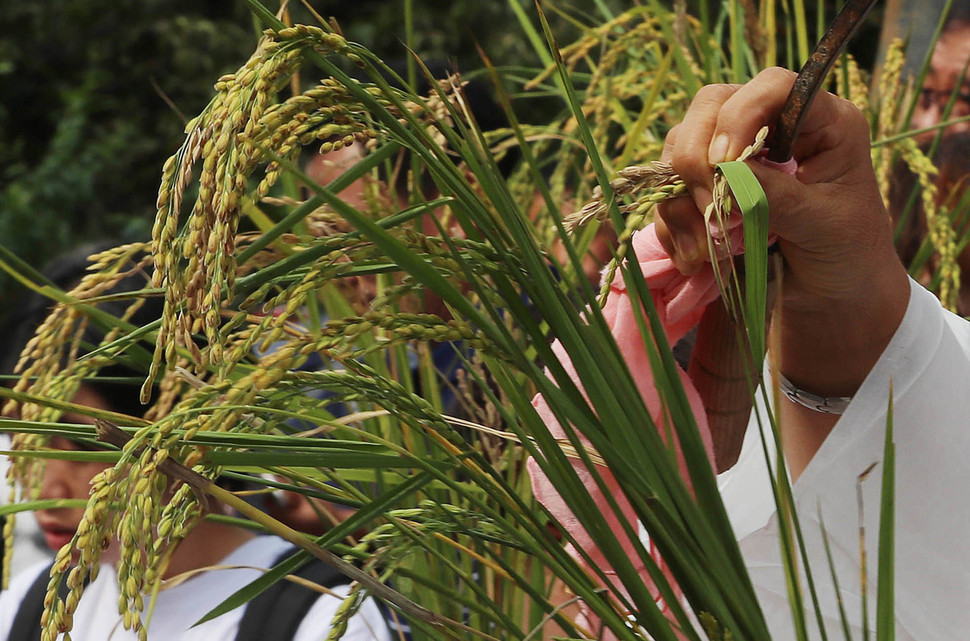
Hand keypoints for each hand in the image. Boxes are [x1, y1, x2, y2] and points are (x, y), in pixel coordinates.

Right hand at [655, 68, 910, 474]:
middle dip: (694, 154)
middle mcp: (768, 144)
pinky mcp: (701, 214)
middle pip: (704, 109)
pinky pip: (665, 207)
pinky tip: (706, 263)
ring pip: (674, 159)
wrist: (834, 328)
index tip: (726, 159)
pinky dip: (674, 234)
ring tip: (721, 252)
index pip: (771, 87)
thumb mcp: (831, 233)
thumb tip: (726, 170)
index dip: (742, 112)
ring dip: (686, 207)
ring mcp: (727, 179)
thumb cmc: (850, 275)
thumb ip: (781, 194)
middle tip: (705, 196)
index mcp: (818, 128)